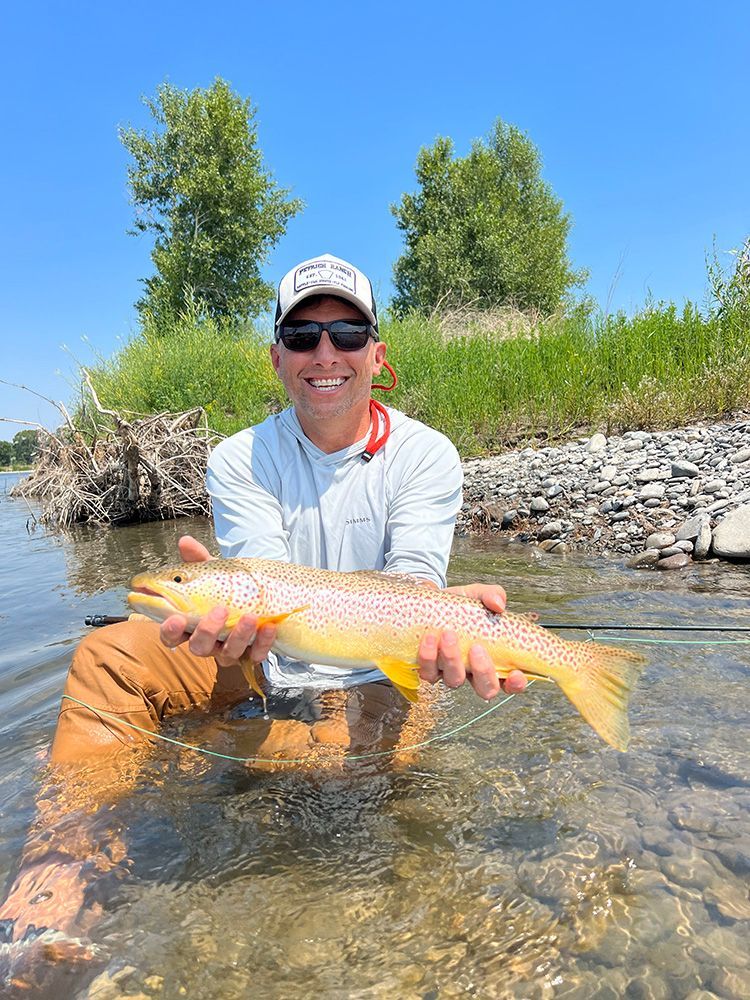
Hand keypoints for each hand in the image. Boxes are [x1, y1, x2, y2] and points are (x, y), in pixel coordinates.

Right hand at [158, 535, 276, 666]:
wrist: (257, 598)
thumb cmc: (225, 588)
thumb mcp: (212, 573)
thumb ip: (198, 560)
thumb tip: (185, 541)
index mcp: (190, 625)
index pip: (172, 635)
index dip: (170, 631)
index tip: (175, 619)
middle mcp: (208, 642)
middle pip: (199, 647)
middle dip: (207, 631)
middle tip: (220, 610)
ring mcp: (229, 650)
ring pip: (228, 653)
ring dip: (239, 635)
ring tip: (250, 615)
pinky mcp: (252, 654)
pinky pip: (256, 655)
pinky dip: (263, 643)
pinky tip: (269, 627)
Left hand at [417, 582, 525, 698]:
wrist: (429, 601)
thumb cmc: (460, 605)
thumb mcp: (479, 595)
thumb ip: (493, 596)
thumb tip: (498, 604)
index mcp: (493, 659)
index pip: (510, 682)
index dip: (516, 684)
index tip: (515, 673)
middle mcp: (473, 671)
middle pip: (485, 689)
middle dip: (483, 672)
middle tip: (476, 648)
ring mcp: (450, 672)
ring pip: (454, 681)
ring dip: (452, 659)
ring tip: (448, 634)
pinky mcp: (429, 668)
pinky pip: (429, 673)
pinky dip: (428, 657)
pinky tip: (429, 638)